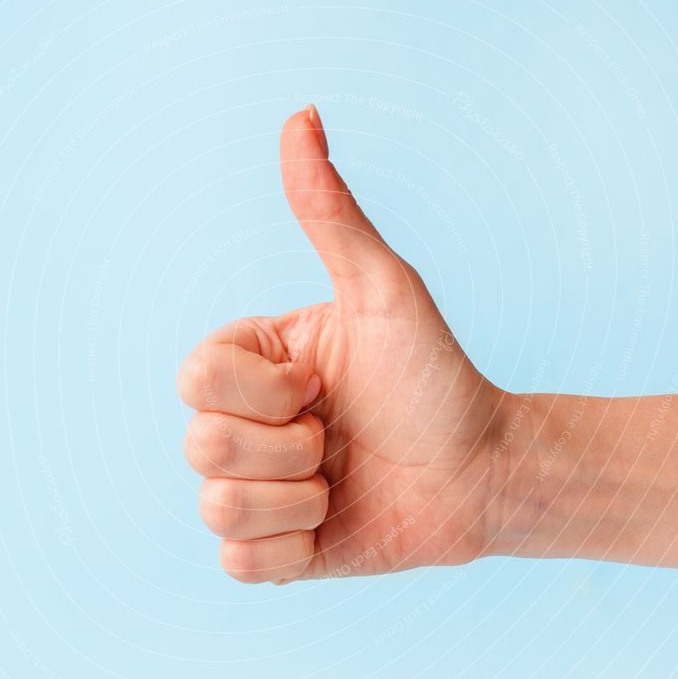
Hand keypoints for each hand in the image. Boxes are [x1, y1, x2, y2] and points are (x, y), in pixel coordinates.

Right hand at [178, 105, 503, 582]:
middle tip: (340, 436)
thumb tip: (302, 114)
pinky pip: (238, 564)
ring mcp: (256, 491)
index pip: (194, 378)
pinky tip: (333, 524)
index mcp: (252, 366)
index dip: (264, 391)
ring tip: (342, 481)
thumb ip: (330, 214)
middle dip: (288, 446)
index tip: (324, 385)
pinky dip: (293, 548)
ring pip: (217, 508)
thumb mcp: (383, 291)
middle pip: (200, 446)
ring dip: (297, 497)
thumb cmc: (436, 375)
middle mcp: (243, 425)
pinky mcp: (275, 552)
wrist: (483, 470)